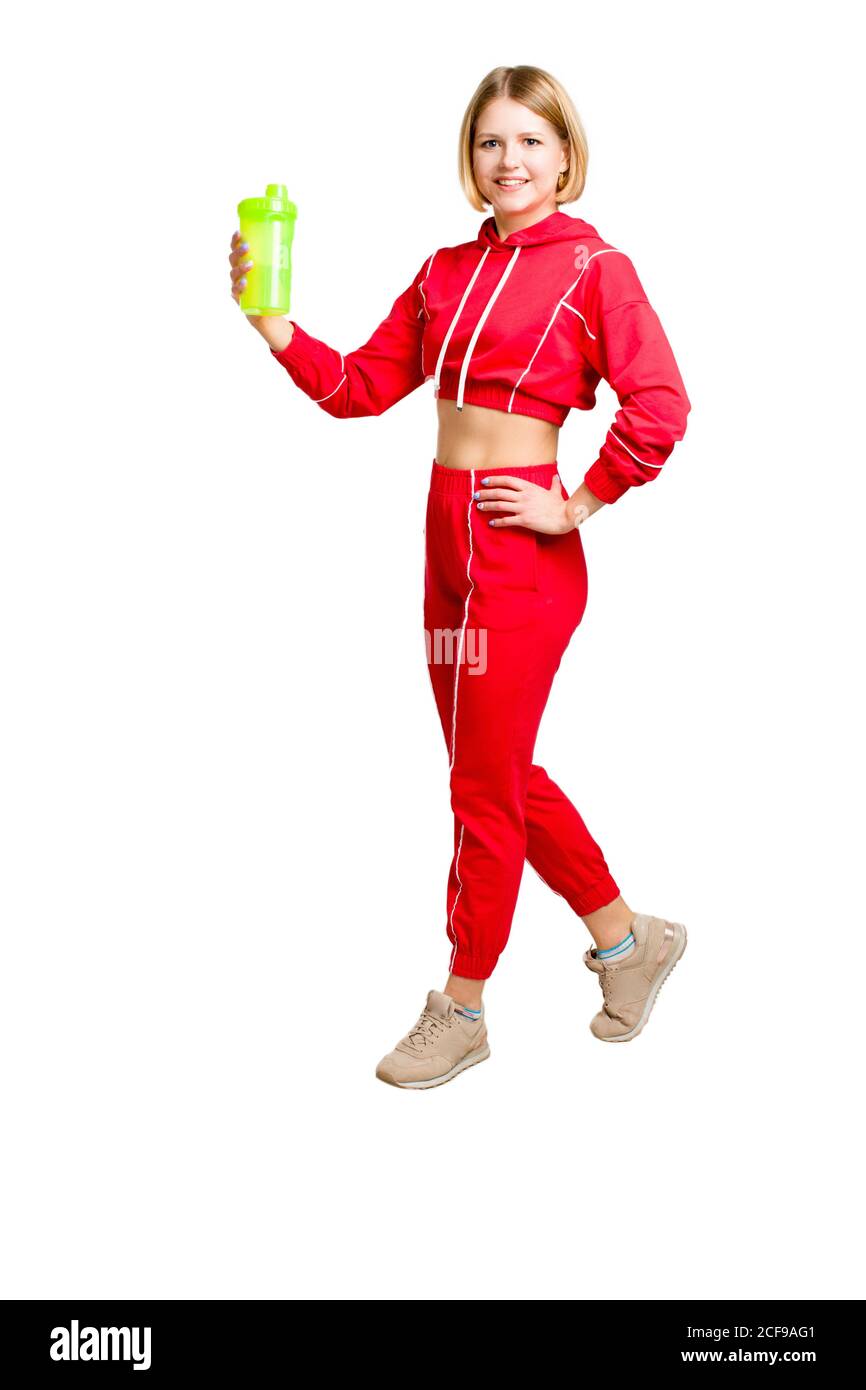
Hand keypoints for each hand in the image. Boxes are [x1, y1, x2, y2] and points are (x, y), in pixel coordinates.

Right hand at [229, 230, 293, 351]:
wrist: (268, 314)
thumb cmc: (270, 290)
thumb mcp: (275, 273)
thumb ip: (279, 260)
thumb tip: (290, 242)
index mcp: (242, 265)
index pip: (235, 250)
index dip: (234, 241)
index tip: (239, 232)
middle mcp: (237, 274)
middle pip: (232, 260)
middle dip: (238, 252)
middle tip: (247, 247)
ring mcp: (237, 286)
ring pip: (233, 274)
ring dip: (240, 268)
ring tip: (251, 264)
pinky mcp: (240, 299)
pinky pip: (236, 291)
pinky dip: (240, 287)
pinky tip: (245, 283)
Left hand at [473, 472, 586, 534]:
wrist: (565, 517)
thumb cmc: (560, 505)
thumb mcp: (555, 492)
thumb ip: (554, 484)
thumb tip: (556, 477)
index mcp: (529, 487)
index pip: (507, 480)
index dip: (494, 480)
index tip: (484, 481)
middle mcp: (524, 496)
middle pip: (500, 492)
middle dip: (485, 493)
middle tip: (476, 495)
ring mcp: (523, 508)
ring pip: (500, 505)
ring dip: (488, 505)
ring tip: (479, 506)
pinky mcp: (524, 520)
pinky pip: (507, 520)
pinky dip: (497, 522)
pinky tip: (491, 523)